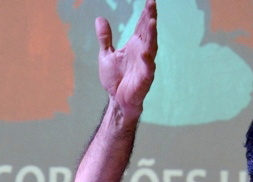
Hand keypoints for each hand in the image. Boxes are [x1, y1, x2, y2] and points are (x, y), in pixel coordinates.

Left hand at [95, 0, 156, 122]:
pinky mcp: (145, 79)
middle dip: (150, 18)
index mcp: (134, 46)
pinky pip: (148, 69)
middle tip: (152, 3)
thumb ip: (105, 38)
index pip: (142, 26)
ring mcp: (145, 65)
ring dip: (152, 35)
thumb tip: (100, 18)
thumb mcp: (106, 54)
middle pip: (148, 32)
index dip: (146, 13)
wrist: (117, 100)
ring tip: (152, 22)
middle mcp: (142, 52)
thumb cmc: (115, 79)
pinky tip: (146, 53)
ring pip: (151, 47)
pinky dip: (147, 61)